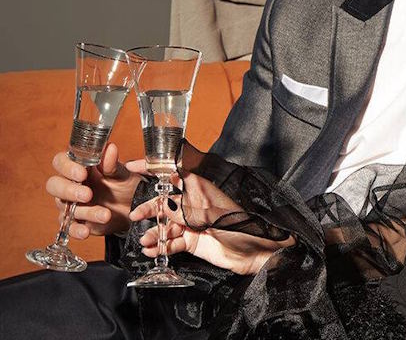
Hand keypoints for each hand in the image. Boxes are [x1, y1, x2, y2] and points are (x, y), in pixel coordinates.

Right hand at [45, 143, 141, 238]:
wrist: (133, 208)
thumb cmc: (124, 185)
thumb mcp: (122, 173)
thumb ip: (112, 163)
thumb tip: (110, 148)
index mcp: (79, 167)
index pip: (60, 162)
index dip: (67, 167)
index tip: (82, 173)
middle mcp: (70, 185)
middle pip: (54, 185)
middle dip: (69, 190)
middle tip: (88, 195)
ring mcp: (71, 205)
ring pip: (64, 208)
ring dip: (85, 212)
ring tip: (106, 214)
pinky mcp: (76, 222)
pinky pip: (69, 228)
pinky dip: (76, 231)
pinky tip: (86, 231)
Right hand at [129, 167, 293, 275]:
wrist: (256, 254)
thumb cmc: (241, 229)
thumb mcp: (212, 217)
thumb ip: (186, 212)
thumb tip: (164, 204)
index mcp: (201, 191)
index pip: (176, 175)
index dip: (155, 169)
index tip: (134, 166)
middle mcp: (194, 205)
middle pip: (165, 202)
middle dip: (149, 208)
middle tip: (135, 216)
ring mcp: (192, 224)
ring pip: (166, 225)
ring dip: (154, 233)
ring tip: (146, 242)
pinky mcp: (192, 242)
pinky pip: (172, 243)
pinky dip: (161, 247)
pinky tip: (152, 252)